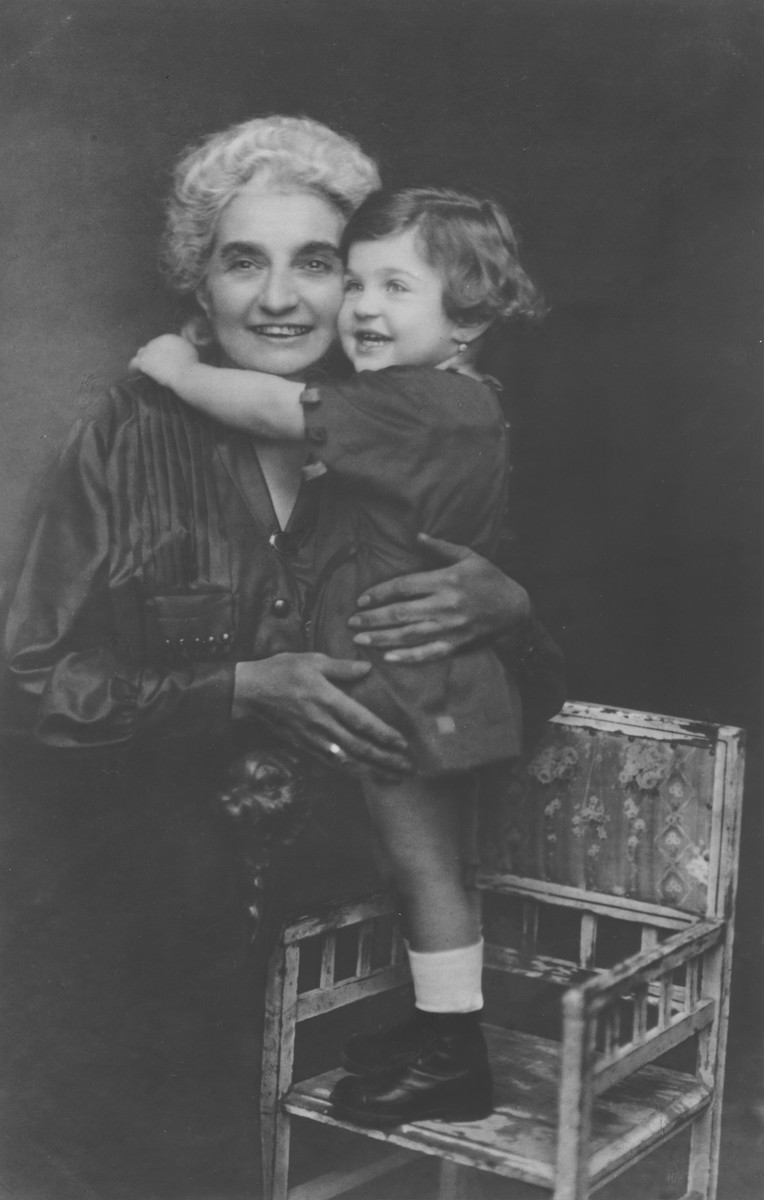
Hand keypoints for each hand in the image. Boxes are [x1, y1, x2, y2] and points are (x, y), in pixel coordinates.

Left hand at [129, 334, 198, 388]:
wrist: (185, 374)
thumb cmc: (191, 366)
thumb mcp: (191, 351)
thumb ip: (183, 347)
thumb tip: (180, 349)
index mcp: (169, 338)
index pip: (161, 344)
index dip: (162, 354)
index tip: (165, 362)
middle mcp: (157, 340)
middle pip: (151, 348)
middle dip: (153, 357)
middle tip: (156, 369)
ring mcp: (149, 350)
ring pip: (141, 354)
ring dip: (144, 360)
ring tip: (145, 370)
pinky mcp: (144, 361)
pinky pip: (134, 364)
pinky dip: (133, 368)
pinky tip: (134, 374)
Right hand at [232, 653, 411, 773]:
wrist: (249, 693)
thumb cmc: (281, 671)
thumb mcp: (312, 660)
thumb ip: (341, 667)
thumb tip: (367, 669)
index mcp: (326, 699)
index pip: (361, 722)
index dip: (384, 735)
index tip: (403, 743)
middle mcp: (322, 723)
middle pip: (359, 748)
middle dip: (386, 760)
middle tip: (408, 767)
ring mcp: (312, 739)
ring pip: (347, 761)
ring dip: (373, 772)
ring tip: (394, 778)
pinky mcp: (304, 747)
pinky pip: (332, 764)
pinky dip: (351, 773)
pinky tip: (366, 776)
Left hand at [348, 533, 530, 663]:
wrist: (516, 608)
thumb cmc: (490, 579)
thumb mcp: (468, 556)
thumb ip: (440, 548)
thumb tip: (416, 536)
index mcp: (445, 581)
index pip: (403, 586)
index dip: (379, 593)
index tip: (362, 600)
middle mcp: (445, 605)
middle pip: (400, 612)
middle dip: (372, 618)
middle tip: (352, 621)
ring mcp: (450, 628)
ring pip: (409, 635)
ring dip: (381, 638)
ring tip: (360, 639)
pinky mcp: (456, 645)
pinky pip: (428, 653)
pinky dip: (407, 657)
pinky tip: (388, 657)